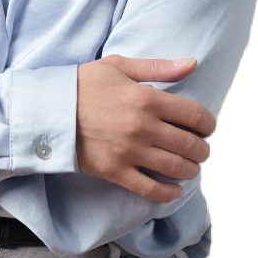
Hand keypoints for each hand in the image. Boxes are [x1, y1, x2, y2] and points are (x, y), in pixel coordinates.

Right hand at [76, 54, 215, 202]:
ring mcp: (130, 152)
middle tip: (199, 147)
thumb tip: (192, 63)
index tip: (206, 127)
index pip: (195, 116)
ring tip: (188, 165)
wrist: (49, 109)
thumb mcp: (119, 65)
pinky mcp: (116, 171)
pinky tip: (175, 189)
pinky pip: (151, 190)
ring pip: (176, 169)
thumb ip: (158, 67)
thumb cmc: (83, 84)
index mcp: (147, 98)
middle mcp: (143, 127)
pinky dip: (169, 194)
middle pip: (190, 145)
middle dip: (202, 149)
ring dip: (190, 169)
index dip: (208, 124)